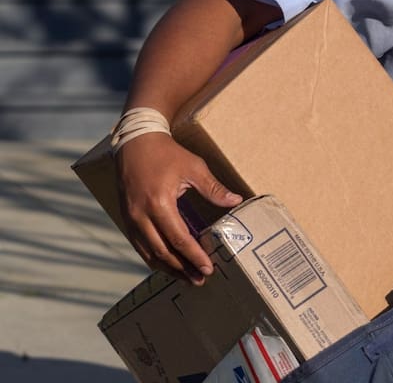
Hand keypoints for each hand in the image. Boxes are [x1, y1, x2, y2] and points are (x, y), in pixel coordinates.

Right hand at [115, 133, 242, 283]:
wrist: (136, 143)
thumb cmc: (167, 154)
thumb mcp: (194, 167)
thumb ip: (214, 188)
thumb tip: (236, 202)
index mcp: (159, 204)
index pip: (179, 239)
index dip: (194, 256)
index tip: (209, 268)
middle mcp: (141, 216)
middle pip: (162, 252)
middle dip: (182, 269)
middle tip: (200, 279)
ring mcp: (130, 219)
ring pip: (148, 254)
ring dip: (168, 268)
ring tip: (187, 277)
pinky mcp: (126, 219)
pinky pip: (140, 246)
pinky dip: (154, 258)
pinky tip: (168, 264)